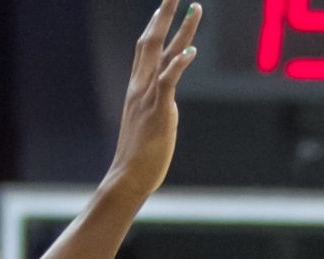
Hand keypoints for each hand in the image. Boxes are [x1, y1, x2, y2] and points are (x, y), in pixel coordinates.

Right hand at [107, 2, 201, 199]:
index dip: (154, 25)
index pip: (144, 48)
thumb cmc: (138, 155)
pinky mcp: (159, 110)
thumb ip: (155, 107)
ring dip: (181, 29)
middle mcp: (140, 86)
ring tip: (196, 8)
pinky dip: (179, 64)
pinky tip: (192, 51)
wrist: (127, 176)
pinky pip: (168, 81)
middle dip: (165, 14)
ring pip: (163, 54)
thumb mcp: (146, 123)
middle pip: (151, 41)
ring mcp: (148, 97)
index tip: (163, 7)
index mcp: (137, 88)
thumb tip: (166, 105)